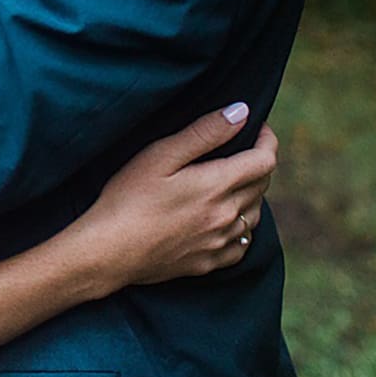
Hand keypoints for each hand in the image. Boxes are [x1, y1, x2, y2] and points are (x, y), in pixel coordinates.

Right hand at [68, 105, 276, 293]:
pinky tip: (227, 221)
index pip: (265, 160)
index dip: (267, 140)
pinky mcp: (207, 263)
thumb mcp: (161, 155)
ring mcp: (218, 243)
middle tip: (240, 150)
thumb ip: (204, 133)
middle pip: (262, 185)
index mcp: (218, 186)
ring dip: (251, 194)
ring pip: (254, 215)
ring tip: (232, 182)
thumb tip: (241, 113)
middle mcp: (226, 217)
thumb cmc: (128, 198)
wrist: (109, 252)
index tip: (258, 128)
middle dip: (257, 163)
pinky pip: (242, 245)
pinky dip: (241, 228)